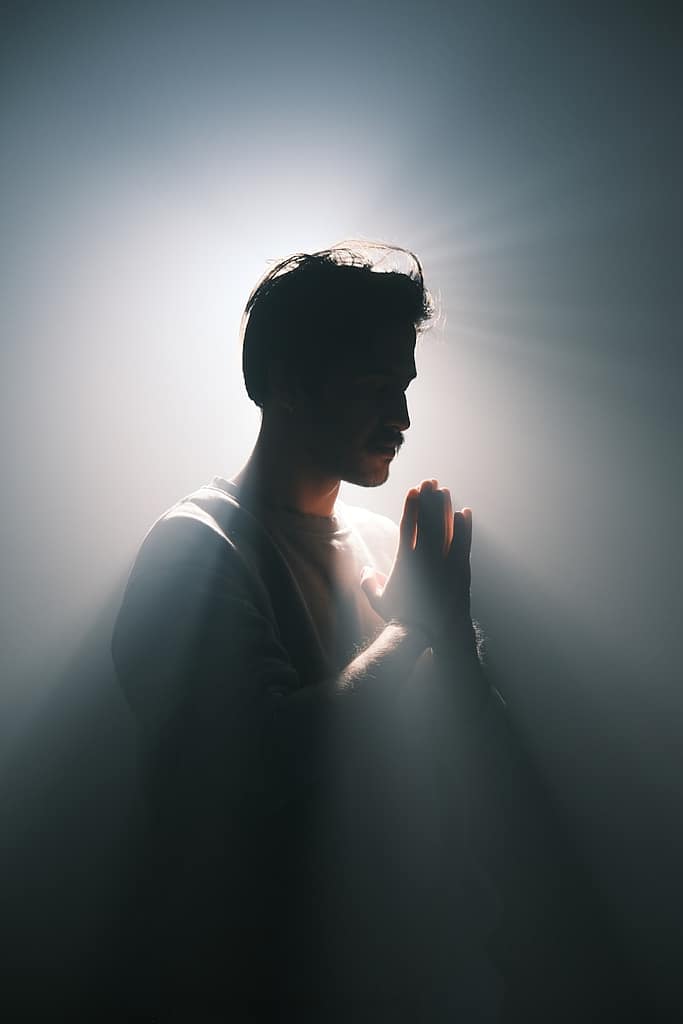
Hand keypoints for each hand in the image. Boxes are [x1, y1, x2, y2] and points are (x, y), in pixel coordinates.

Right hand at [361, 479, 472, 644]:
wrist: (428, 633)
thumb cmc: (400, 617)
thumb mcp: (378, 600)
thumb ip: (369, 581)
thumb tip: (365, 569)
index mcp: (406, 561)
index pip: (408, 525)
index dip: (411, 505)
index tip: (413, 489)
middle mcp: (426, 559)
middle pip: (429, 521)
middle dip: (429, 498)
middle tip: (431, 481)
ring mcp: (445, 564)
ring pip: (447, 528)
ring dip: (446, 507)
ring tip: (445, 490)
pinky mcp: (459, 571)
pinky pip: (463, 544)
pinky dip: (465, 528)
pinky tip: (465, 513)